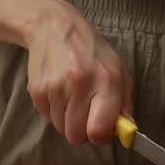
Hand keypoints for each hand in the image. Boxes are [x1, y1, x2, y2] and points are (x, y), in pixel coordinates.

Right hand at [26, 4, 132, 145]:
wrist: (56, 27)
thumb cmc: (93, 53)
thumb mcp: (119, 73)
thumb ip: (125, 106)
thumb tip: (128, 135)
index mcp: (106, 82)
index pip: (98, 131)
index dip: (100, 137)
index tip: (101, 130)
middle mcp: (80, 84)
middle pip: (76, 136)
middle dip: (82, 130)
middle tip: (86, 112)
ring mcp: (55, 87)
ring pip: (60, 129)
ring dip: (67, 119)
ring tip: (72, 96)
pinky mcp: (37, 90)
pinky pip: (47, 118)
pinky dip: (54, 110)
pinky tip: (59, 90)